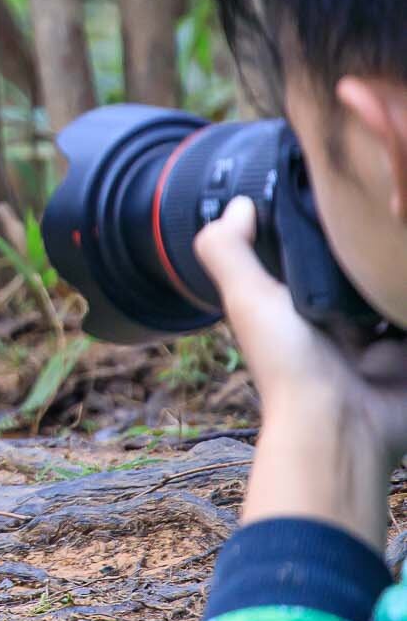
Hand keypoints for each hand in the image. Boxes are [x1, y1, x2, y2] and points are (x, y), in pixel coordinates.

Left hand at [195, 196, 406, 546]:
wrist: (340, 427)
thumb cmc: (289, 363)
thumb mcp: (249, 299)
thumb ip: (229, 251)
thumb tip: (239, 203)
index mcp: (306, 306)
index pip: (325, 256)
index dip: (336, 229)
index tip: (353, 193)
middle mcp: (347, 324)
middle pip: (371, 275)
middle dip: (383, 251)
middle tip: (394, 214)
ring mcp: (386, 344)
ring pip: (398, 295)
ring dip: (402, 275)